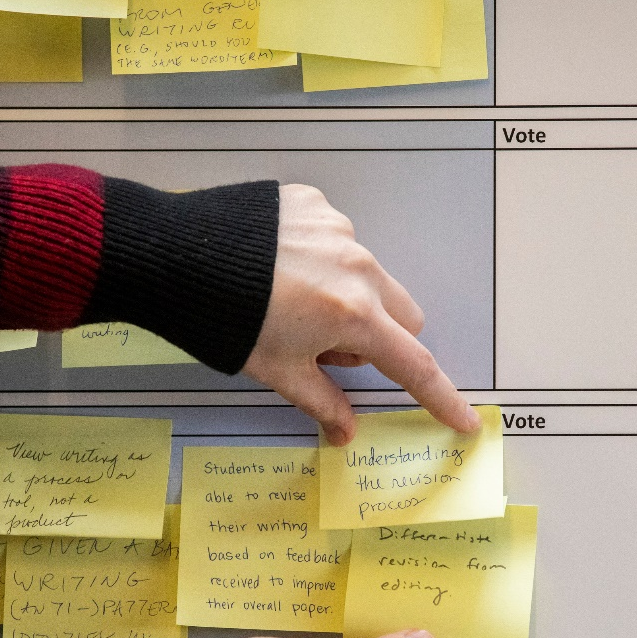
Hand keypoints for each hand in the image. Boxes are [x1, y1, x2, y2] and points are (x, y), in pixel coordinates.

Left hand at [244, 184, 480, 444]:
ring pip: (369, 276)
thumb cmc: (222, 316)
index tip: (463, 419)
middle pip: (401, 315)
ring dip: (349, 297)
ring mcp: (337, 231)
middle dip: (380, 337)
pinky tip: (278, 268)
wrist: (173, 256)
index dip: (439, 397)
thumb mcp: (277, 370)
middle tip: (327, 348)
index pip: (413, 365)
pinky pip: (337, 240)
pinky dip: (320, 260)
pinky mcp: (314, 205)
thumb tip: (345, 431)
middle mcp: (357, 268)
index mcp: (353, 315)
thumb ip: (322, 401)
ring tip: (290, 303)